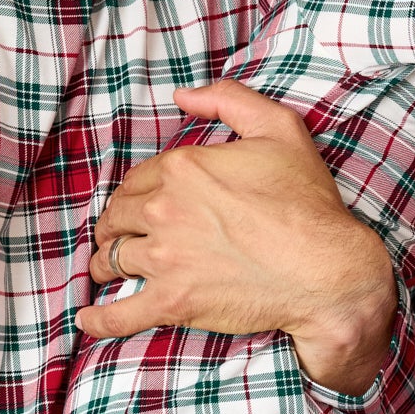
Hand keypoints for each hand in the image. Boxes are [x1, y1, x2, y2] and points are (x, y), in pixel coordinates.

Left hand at [77, 82, 397, 393]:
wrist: (329, 271)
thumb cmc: (308, 203)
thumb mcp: (280, 129)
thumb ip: (229, 99)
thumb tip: (182, 95)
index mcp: (182, 167)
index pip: (135, 181)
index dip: (135, 194)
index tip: (140, 206)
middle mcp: (165, 209)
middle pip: (117, 218)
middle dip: (115, 227)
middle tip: (122, 237)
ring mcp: (165, 258)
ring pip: (112, 260)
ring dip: (107, 265)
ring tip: (109, 270)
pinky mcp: (173, 301)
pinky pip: (118, 314)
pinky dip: (97, 318)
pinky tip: (85, 318)